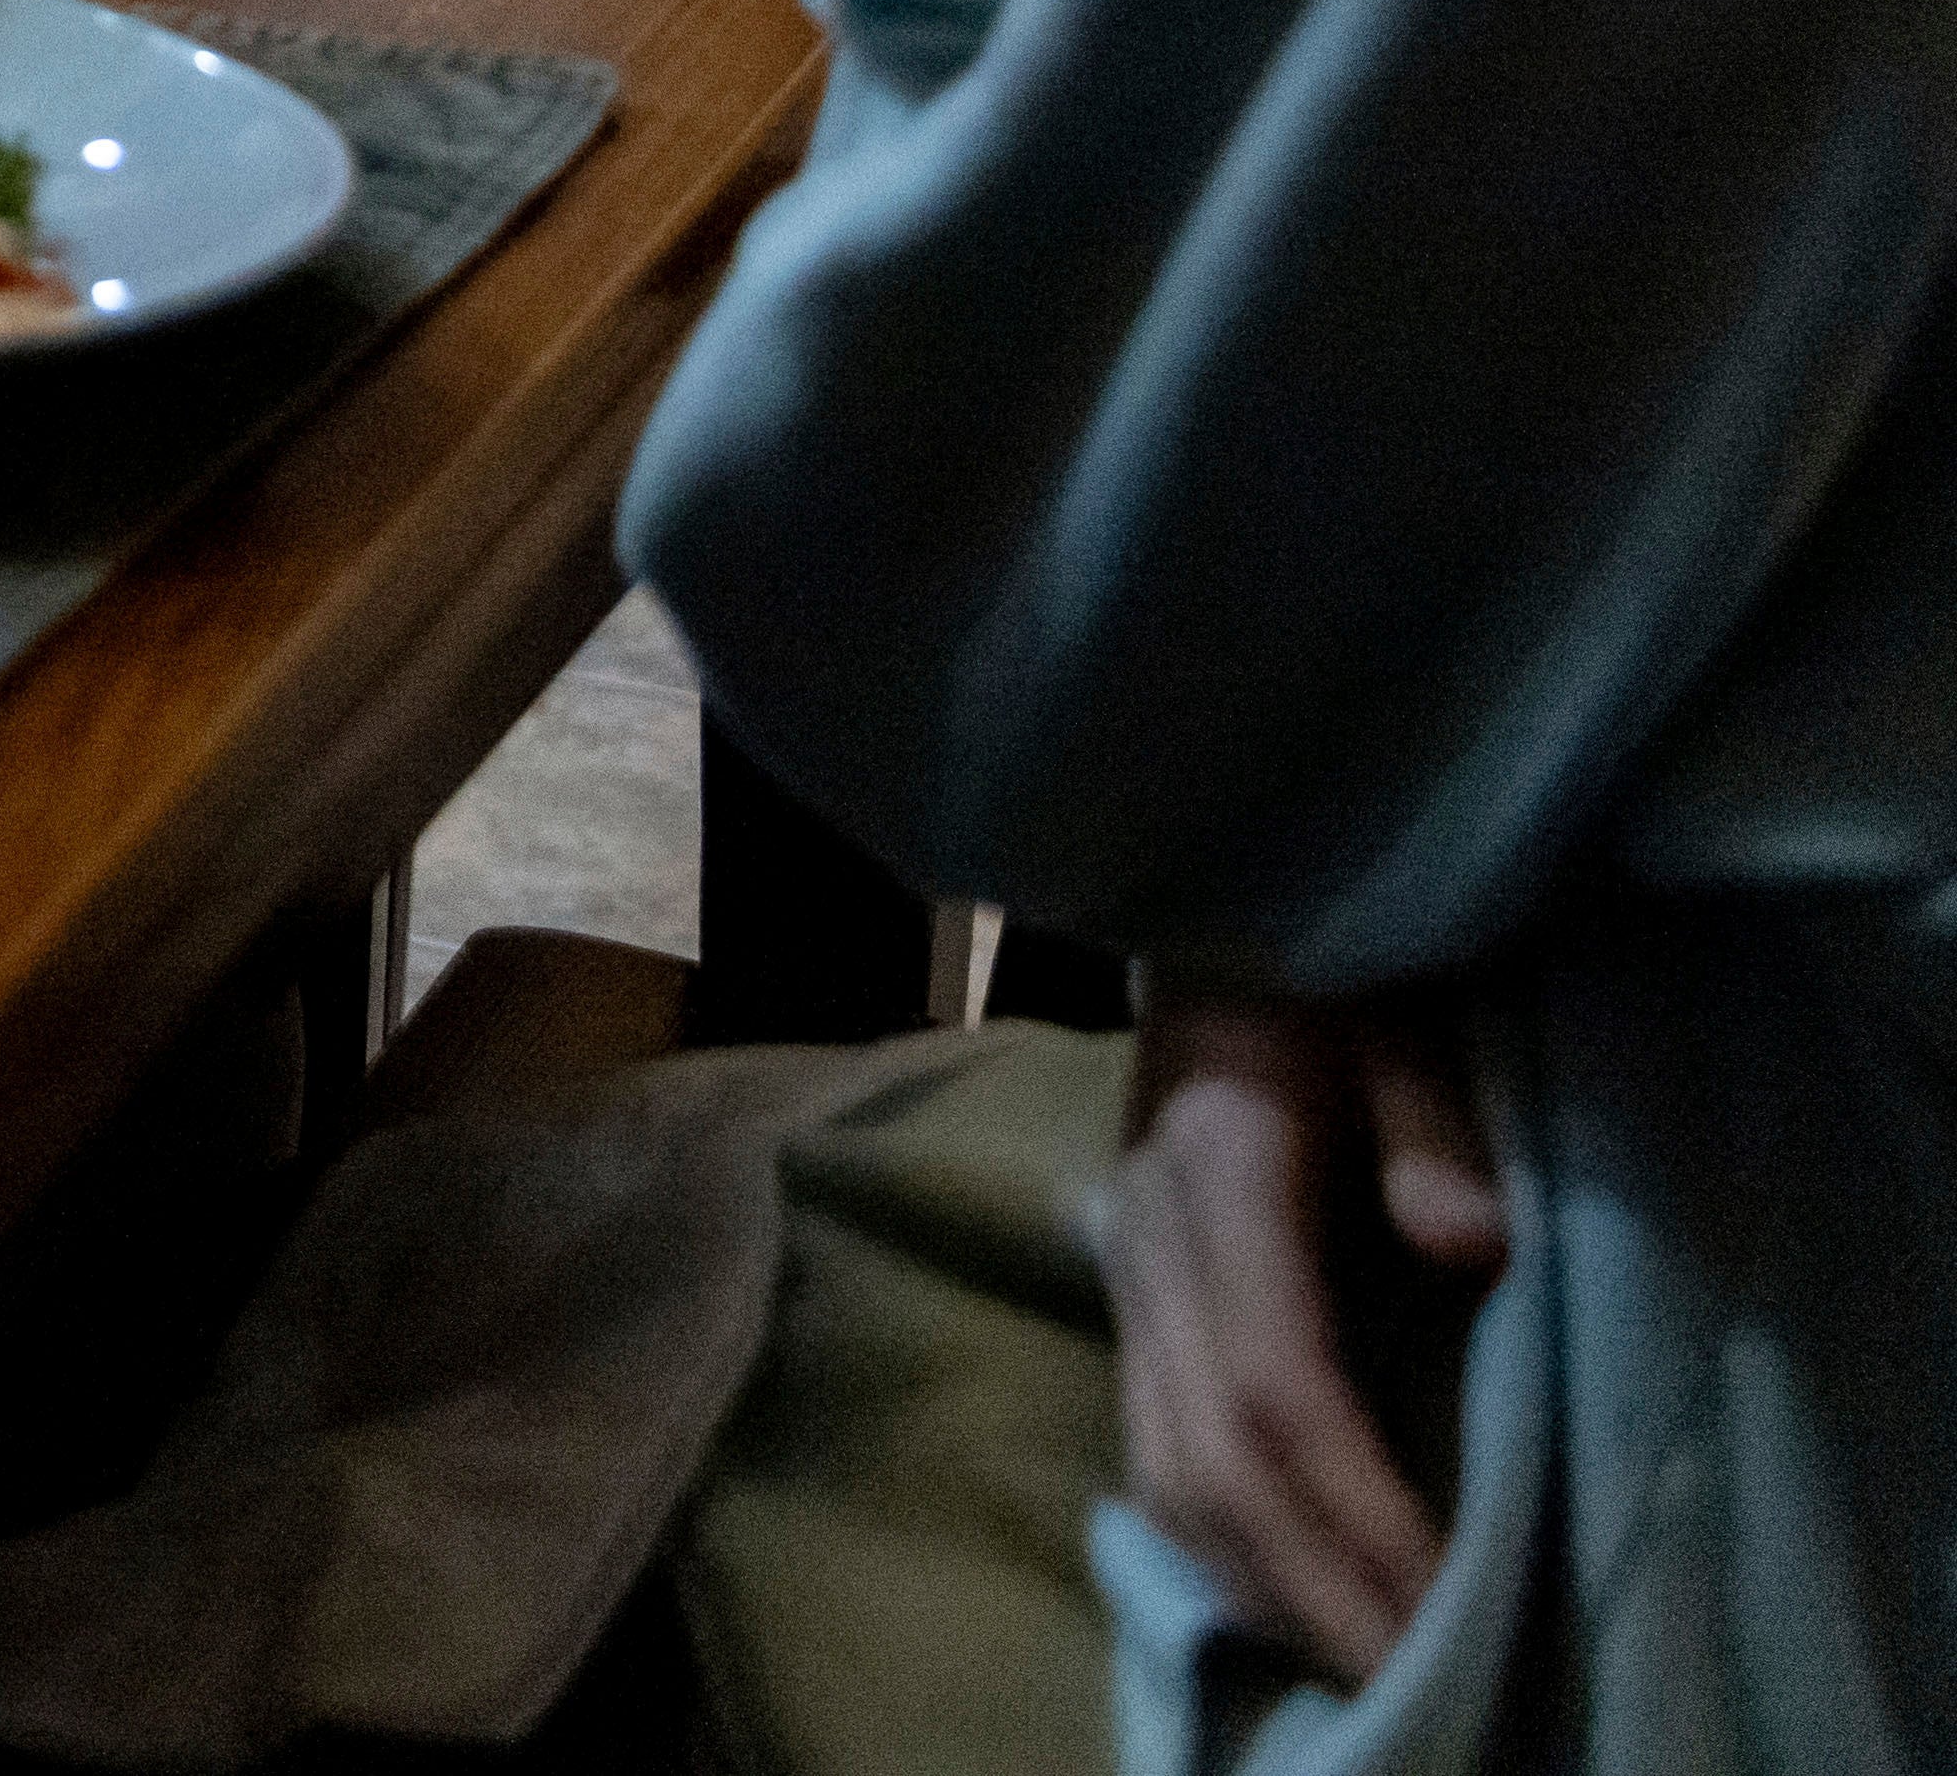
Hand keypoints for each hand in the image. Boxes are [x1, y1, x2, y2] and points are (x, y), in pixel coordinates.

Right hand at [1106, 986, 1506, 1683]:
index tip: (1446, 1605)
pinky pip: (1150, 1447)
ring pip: (1162, 1466)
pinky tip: (1284, 1594)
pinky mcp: (1129, 1293)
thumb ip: (1433, 1114)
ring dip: (1261, 1584)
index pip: (1274, 1383)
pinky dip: (1216, 1545)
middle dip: (1315, 1587)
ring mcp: (1125, 1268)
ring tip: (1365, 1668)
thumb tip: (1470, 1248)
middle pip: (1211, 1456)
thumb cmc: (1332, 953)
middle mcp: (1149, 1235)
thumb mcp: (1400, 1001)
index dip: (1356, 1511)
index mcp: (1213, 1164)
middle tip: (1420, 1688)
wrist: (1214, 908)